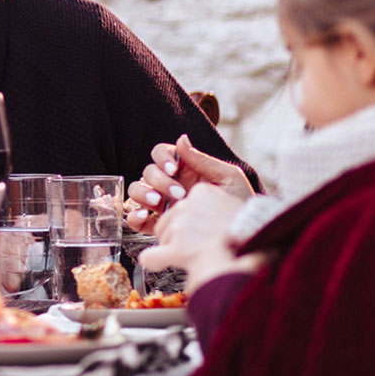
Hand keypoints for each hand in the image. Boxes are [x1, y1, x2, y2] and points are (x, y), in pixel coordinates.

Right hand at [126, 133, 253, 230]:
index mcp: (185, 169)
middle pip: (148, 172)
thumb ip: (203, 160)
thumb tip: (181, 139)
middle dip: (159, 181)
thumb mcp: (228, 177)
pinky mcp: (157, 225)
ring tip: (158, 203)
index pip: (161, 153)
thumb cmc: (239, 204)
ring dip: (143, 194)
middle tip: (178, 193)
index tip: (173, 168)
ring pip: (137, 190)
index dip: (162, 158)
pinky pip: (135, 218)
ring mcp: (162, 204)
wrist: (241, 236)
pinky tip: (144, 216)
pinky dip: (133, 215)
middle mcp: (170, 184)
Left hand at [138, 182, 251, 291]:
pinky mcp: (178, 248)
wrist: (259, 251)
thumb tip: (185, 177)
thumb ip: (210, 196)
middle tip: (200, 246)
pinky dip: (154, 261)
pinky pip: (150, 257)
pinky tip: (159, 264)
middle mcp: (188, 206)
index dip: (187, 220)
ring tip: (200, 257)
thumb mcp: (234, 200)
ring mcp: (181, 227)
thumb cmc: (250, 229)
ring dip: (173, 250)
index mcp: (203, 192)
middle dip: (175, 235)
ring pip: (161, 239)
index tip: (201, 230)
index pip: (180, 205)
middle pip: (166, 221)